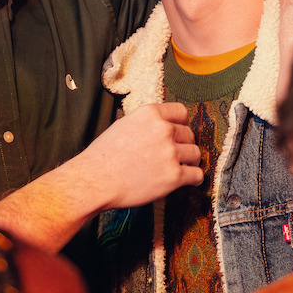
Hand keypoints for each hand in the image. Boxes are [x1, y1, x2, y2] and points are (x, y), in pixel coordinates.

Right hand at [72, 101, 202, 210]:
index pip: (181, 112)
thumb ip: (146, 124)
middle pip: (189, 134)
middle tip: (176, 154)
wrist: (95, 180)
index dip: (181, 124)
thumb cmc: (103, 156)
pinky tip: (189, 180)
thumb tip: (161, 128)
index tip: (180, 133)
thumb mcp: (124, 125)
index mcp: (150, 113)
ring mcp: (170, 152)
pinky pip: (196, 175)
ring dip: (190, 161)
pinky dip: (194, 178)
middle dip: (184, 144)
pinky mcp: (173, 176)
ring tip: (183, 167)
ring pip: (195, 154)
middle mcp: (163, 129)